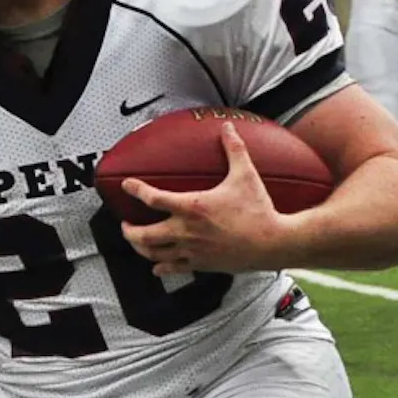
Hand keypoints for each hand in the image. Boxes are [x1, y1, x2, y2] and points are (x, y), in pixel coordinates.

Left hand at [119, 123, 284, 274]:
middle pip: (143, 235)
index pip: (153, 198)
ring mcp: (192, 251)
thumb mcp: (246, 175)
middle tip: (124, 223)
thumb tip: (228, 128)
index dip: (135, 190)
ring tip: (136, 241)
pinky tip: (157, 267)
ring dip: (140, 248)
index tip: (127, 185)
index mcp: (192, 207)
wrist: (273, 243)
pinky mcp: (201, 265)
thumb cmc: (259, 210)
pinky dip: (161, 268)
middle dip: (128, 230)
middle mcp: (187, 231)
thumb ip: (234, 149)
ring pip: (154, 254)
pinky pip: (173, 269)